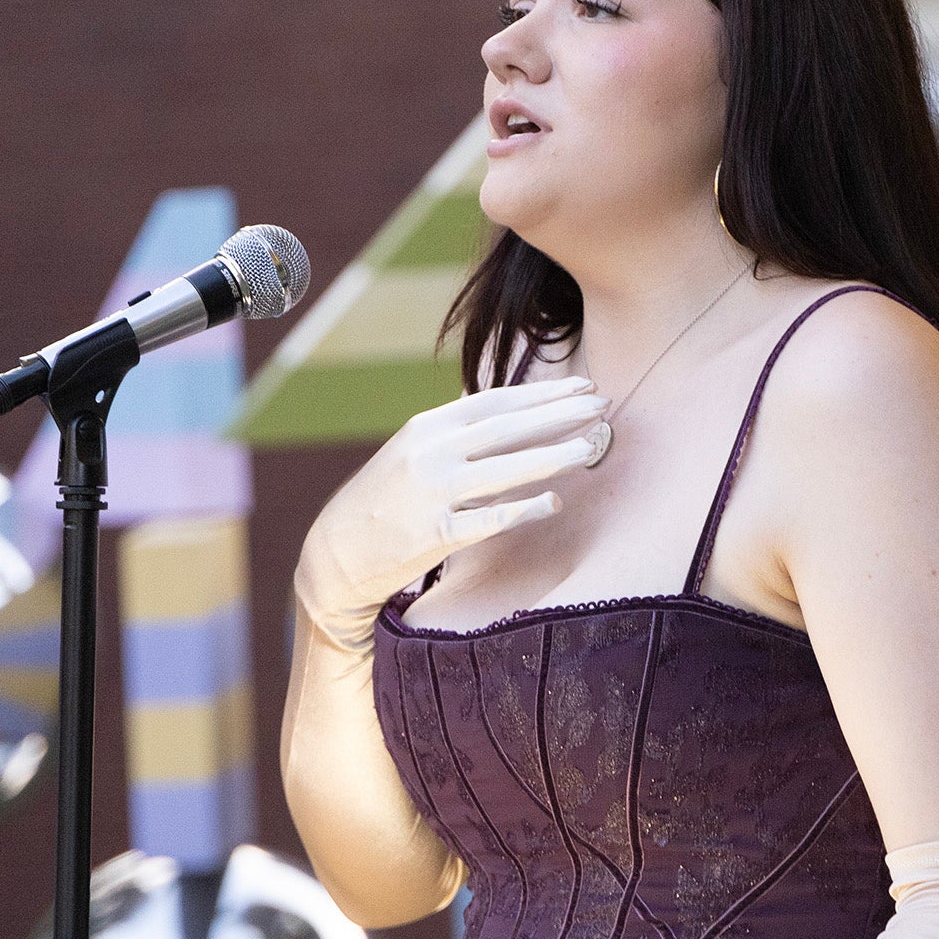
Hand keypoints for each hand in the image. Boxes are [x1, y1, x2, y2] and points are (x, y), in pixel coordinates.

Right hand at [294, 378, 608, 647]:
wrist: (336, 552)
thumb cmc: (386, 500)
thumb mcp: (415, 452)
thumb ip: (460, 435)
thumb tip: (517, 415)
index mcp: (428, 427)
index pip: (496, 401)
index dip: (544, 393)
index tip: (583, 386)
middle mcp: (430, 453)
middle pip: (507, 427)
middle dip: (560, 414)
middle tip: (602, 406)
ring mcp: (432, 493)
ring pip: (504, 469)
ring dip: (552, 455)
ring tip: (591, 448)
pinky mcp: (434, 534)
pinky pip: (489, 519)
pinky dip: (523, 509)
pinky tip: (554, 503)